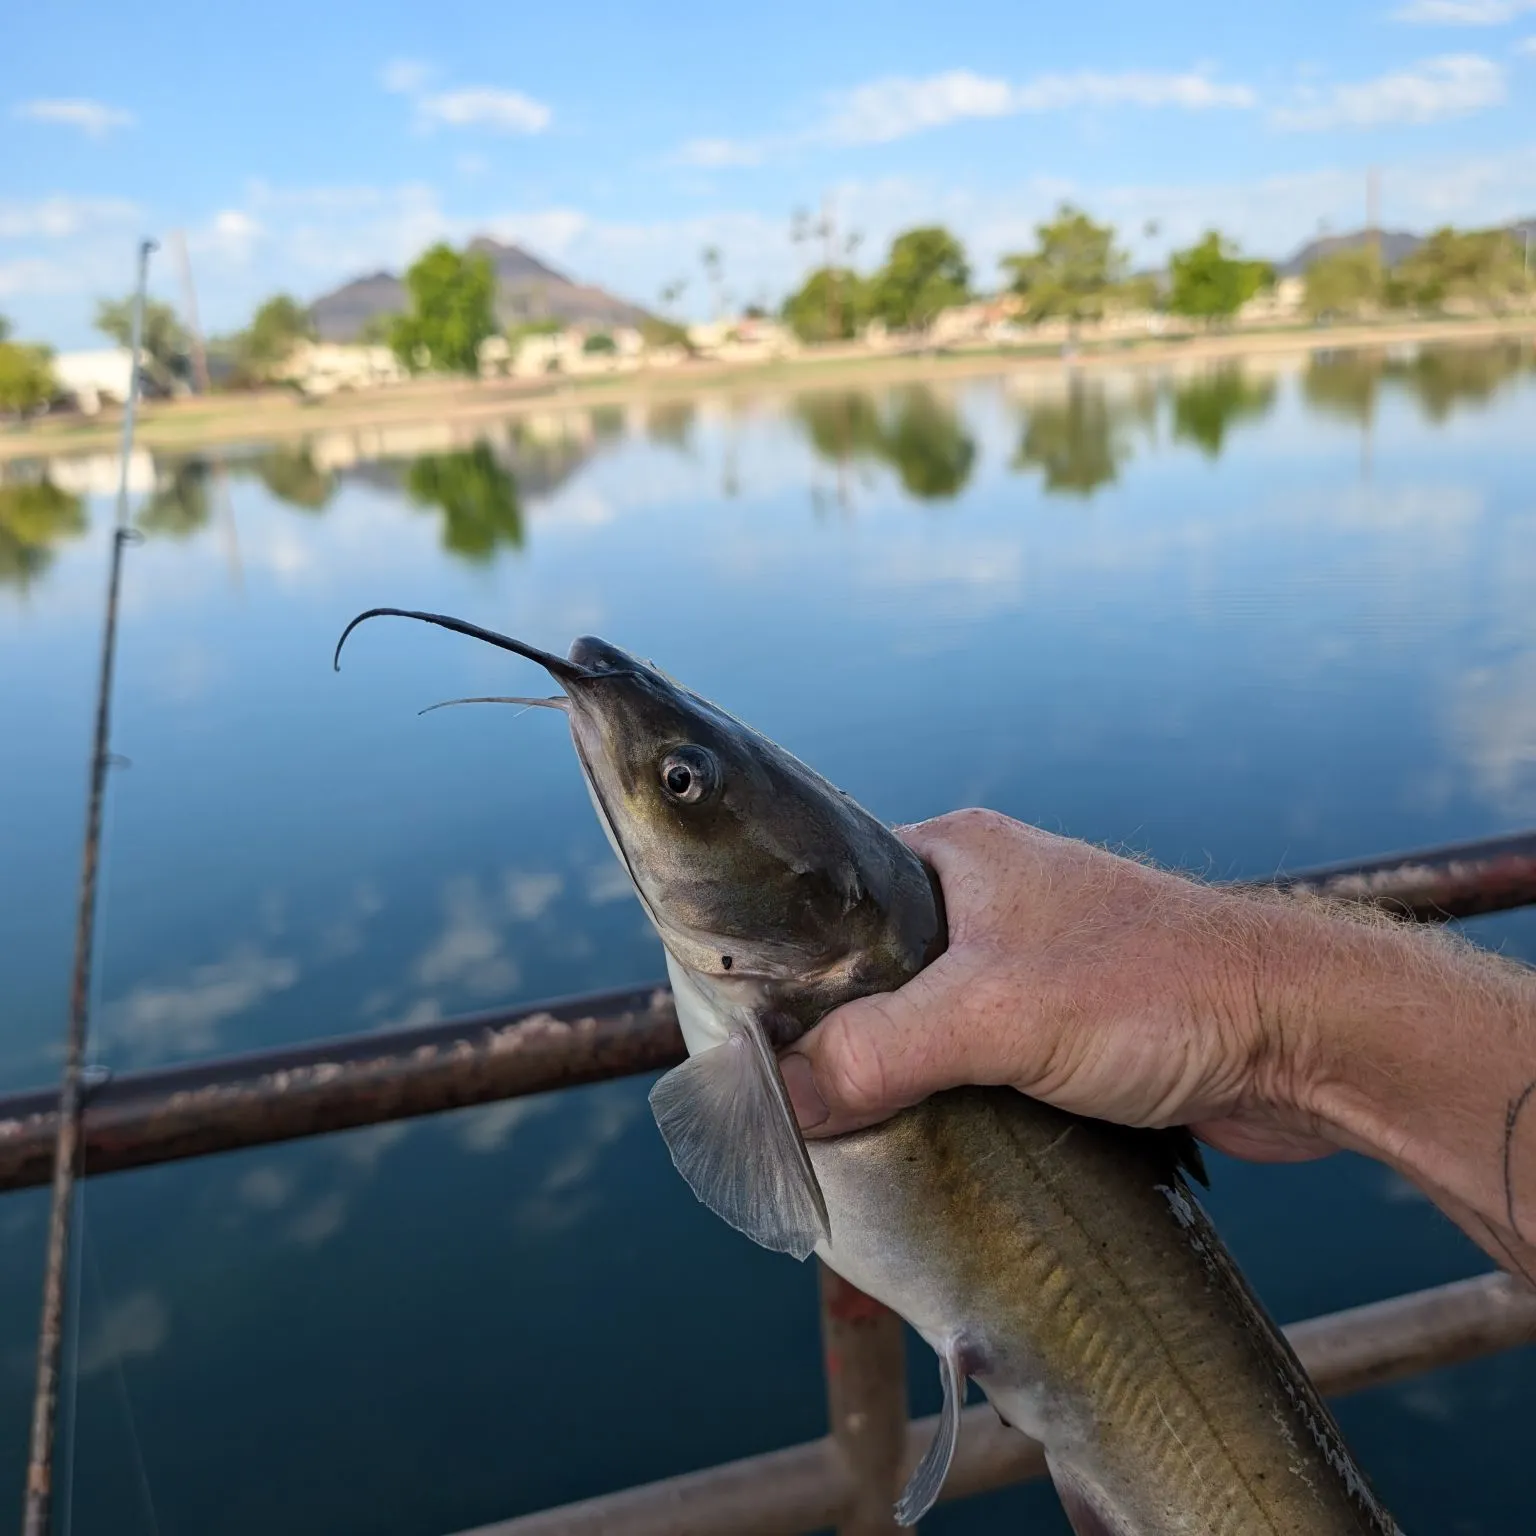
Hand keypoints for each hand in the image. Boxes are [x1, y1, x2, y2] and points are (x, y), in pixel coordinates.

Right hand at [780, 808, 1336, 1161]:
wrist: (1305, 1037)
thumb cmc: (1157, 989)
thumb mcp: (994, 1013)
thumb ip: (877, 1050)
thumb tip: (779, 1099)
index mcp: (956, 857)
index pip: (831, 898)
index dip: (781, 960)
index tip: (737, 1026)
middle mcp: (988, 900)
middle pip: (871, 970)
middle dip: (834, 1033)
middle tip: (788, 1095)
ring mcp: (1029, 963)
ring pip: (925, 1022)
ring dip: (897, 1074)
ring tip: (847, 1128)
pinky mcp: (1064, 1026)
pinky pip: (975, 1060)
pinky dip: (948, 1097)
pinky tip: (922, 1140)